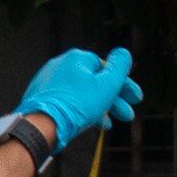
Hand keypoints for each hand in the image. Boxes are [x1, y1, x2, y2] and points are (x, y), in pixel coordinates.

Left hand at [12, 47, 139, 151]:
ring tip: (108, 124)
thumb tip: (124, 53)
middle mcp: (61, 64)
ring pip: (81, 92)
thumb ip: (119, 67)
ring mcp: (49, 79)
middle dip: (114, 100)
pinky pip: (67, 100)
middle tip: (127, 115)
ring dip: (99, 107)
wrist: (44, 122)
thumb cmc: (78, 104)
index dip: (124, 85)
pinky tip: (89, 122)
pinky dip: (81, 109)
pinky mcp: (41, 95)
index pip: (107, 68)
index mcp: (77, 57)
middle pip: (94, 81)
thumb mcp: (108, 84)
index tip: (135, 99)